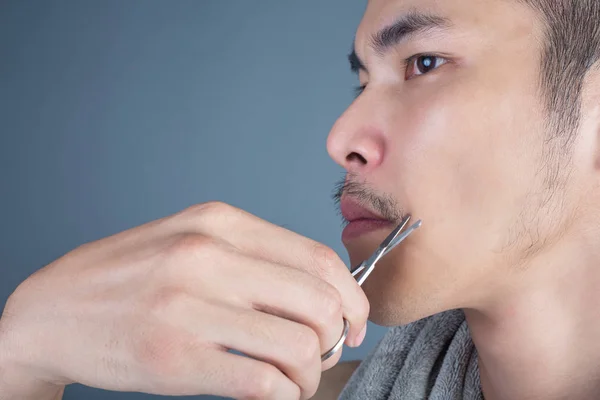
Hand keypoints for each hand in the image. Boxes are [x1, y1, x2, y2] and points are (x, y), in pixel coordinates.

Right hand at [0, 202, 368, 399]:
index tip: (354, 320)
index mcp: (218, 222)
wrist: (51, 309)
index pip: (317, 258)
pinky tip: (274, 394)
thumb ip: (252, 256)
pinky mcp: (174, 358)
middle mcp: (206, 256)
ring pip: (299, 345)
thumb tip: (318, 291)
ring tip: (297, 379)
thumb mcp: (189, 240)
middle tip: (329, 352)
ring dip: (312, 372)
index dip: (352, 296)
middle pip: (319, 301)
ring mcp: (188, 307)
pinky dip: (284, 395)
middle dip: (339, 335)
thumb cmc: (128, 277)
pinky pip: (263, 382)